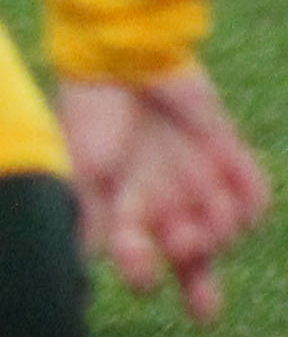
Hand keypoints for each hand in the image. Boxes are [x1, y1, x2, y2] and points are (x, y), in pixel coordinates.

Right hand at [60, 63, 269, 324]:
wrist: (126, 56)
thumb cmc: (93, 114)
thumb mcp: (84, 169)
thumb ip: (89, 218)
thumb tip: (84, 262)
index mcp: (124, 212)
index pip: (139, 264)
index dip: (144, 278)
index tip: (144, 278)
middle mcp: (164, 205)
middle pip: (193, 262)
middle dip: (200, 280)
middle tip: (187, 247)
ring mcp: (196, 182)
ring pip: (225, 232)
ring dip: (220, 227)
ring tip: (206, 205)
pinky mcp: (224, 156)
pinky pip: (254, 197)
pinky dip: (250, 200)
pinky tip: (231, 184)